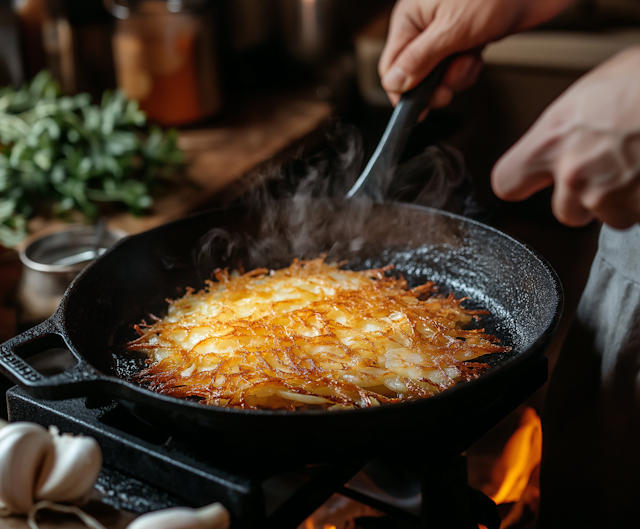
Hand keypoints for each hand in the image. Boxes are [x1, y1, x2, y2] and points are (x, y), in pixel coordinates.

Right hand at [379, 0, 574, 106]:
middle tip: (448, 88)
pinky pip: (458, 67)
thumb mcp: (452, 29)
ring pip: (438, 74)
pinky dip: (468, 69)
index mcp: (410, 18)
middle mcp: (425, 25)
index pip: (392, 66)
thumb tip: (393, 84)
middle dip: (434, 86)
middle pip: (415, 74)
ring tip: (470, 59)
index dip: (403, 90)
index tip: (419, 106)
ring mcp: (447, 32)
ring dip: (456, 77)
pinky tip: (478, 55)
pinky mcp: (468, 37)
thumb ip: (419, 60)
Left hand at [492, 47, 639, 228]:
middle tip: (608, 170)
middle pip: (564, 212)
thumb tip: (567, 129)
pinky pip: (638, 215)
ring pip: (609, 217)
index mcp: (551, 140)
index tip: (529, 180)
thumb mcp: (592, 88)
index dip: (521, 182)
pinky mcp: (638, 208)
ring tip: (639, 164)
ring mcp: (608, 195)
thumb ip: (568, 122)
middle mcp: (573, 174)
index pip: (507, 182)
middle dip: (585, 199)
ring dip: (623, 200)